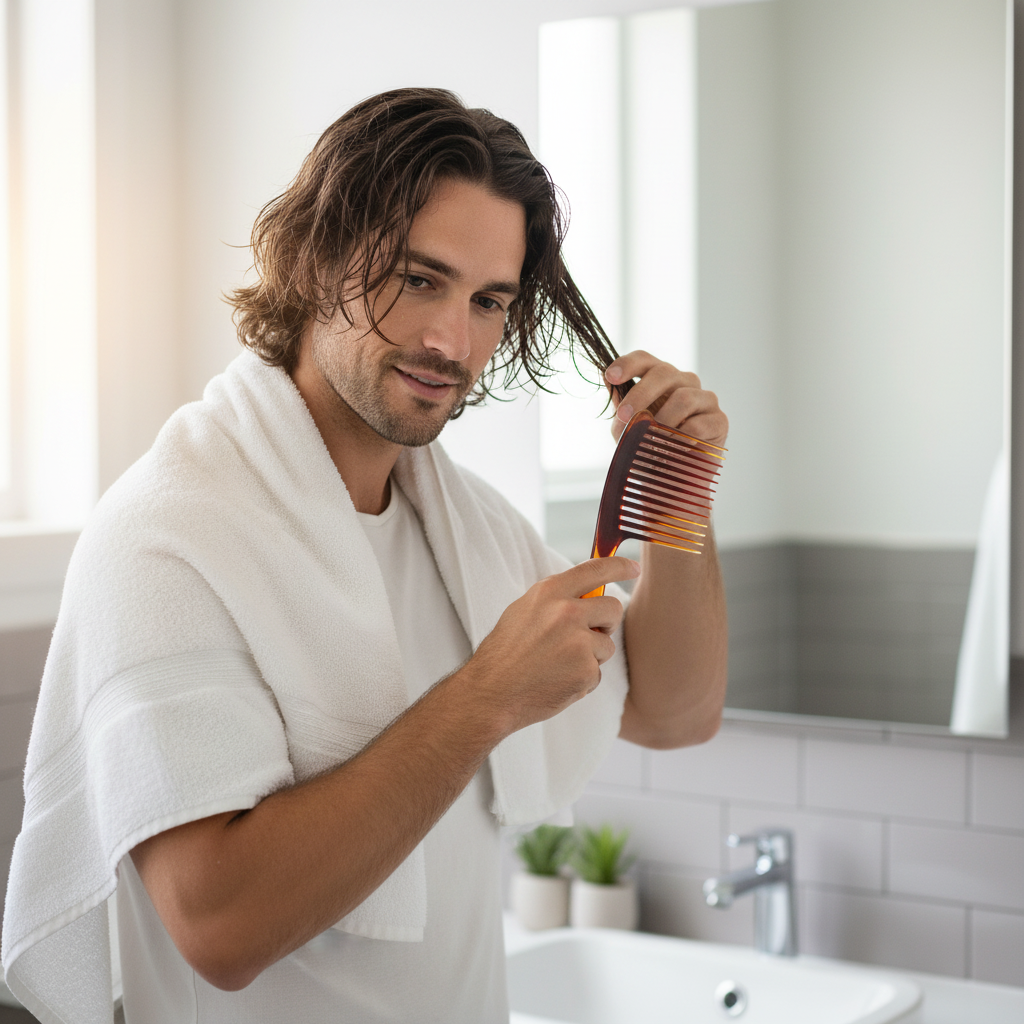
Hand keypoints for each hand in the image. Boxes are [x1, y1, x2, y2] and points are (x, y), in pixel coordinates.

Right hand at [458, 556, 639, 734]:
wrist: (491, 692)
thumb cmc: (505, 653)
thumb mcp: (524, 611)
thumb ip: (556, 600)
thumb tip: (586, 595)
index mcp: (549, 593)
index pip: (595, 569)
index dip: (620, 566)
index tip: (632, 568)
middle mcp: (566, 612)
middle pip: (613, 607)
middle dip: (607, 622)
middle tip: (590, 633)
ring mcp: (578, 642)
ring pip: (606, 645)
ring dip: (591, 656)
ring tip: (559, 664)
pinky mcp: (585, 671)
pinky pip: (597, 672)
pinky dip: (582, 679)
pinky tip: (557, 681)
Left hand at [605, 351, 728, 447]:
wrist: (674, 481)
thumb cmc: (652, 449)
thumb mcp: (629, 430)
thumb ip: (622, 408)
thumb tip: (609, 384)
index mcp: (660, 380)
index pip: (645, 360)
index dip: (627, 364)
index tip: (611, 376)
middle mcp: (684, 382)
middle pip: (663, 372)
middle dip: (640, 394)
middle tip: (625, 416)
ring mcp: (705, 399)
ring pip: (683, 397)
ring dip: (662, 421)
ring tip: (652, 440)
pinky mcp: (719, 421)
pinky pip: (697, 425)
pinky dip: (680, 438)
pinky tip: (675, 448)